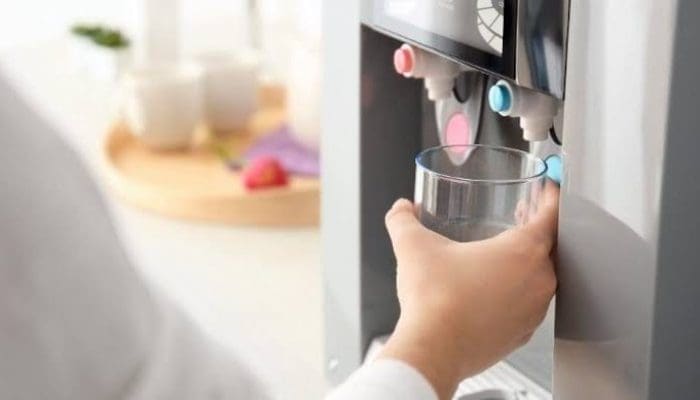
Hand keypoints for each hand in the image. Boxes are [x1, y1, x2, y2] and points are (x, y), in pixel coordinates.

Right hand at [378, 183, 559, 399]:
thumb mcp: (413, 246)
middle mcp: (537, 280)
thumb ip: (403, 220)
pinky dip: (516, 295)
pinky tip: (491, 293)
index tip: (546, 191)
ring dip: (527, 265)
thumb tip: (400, 210)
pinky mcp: (522, 334)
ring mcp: (533, 311)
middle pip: (550, 247)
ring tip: (503, 257)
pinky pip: (528, 307)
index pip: (552, 216)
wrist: (433, 349)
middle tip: (522, 218)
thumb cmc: (434, 300)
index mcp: (523, 251)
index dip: (550, 198)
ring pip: (541, 279)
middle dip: (537, 230)